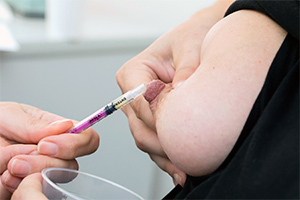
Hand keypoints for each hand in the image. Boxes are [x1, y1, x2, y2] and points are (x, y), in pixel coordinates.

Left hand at [0, 102, 98, 197]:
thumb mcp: (9, 115)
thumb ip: (35, 124)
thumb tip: (67, 126)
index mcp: (57, 132)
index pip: (87, 139)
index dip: (76, 143)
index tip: (46, 143)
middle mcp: (55, 155)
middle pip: (72, 165)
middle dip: (45, 162)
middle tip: (18, 158)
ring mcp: (44, 173)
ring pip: (54, 181)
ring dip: (30, 174)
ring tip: (8, 166)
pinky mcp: (32, 188)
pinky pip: (34, 193)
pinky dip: (18, 187)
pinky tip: (4, 178)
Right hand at [116, 1, 285, 183]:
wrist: (199, 38)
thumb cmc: (191, 37)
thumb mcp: (191, 49)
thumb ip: (186, 73)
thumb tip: (185, 100)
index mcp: (132, 73)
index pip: (139, 103)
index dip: (157, 121)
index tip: (177, 136)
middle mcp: (132, 93)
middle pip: (140, 126)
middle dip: (160, 145)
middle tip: (182, 159)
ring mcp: (141, 108)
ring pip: (146, 138)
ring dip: (164, 155)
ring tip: (184, 170)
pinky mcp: (153, 118)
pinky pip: (156, 140)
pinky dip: (167, 154)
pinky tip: (181, 167)